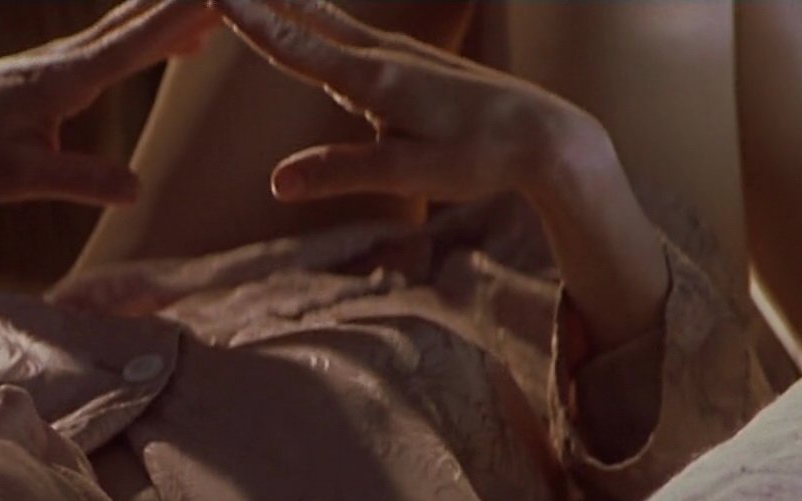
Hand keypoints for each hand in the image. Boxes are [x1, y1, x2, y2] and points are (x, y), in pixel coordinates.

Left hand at [0, 1, 216, 204]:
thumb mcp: (19, 178)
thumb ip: (78, 179)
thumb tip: (137, 188)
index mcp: (65, 81)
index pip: (135, 44)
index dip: (180, 20)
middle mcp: (67, 60)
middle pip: (139, 23)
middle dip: (186, 4)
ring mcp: (61, 59)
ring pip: (130, 27)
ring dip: (176, 13)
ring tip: (225, 6)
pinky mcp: (57, 69)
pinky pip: (119, 42)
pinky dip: (155, 31)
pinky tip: (179, 38)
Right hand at [216, 0, 670, 350]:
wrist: (546, 136)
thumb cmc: (479, 157)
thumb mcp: (407, 173)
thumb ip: (340, 173)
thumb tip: (276, 182)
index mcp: (374, 80)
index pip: (298, 49)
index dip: (254, 25)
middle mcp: (385, 57)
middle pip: (311, 21)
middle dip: (268, 2)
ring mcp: (405, 56)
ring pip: (334, 24)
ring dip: (294, 7)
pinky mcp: (421, 66)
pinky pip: (356, 38)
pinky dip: (324, 25)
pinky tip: (325, 30)